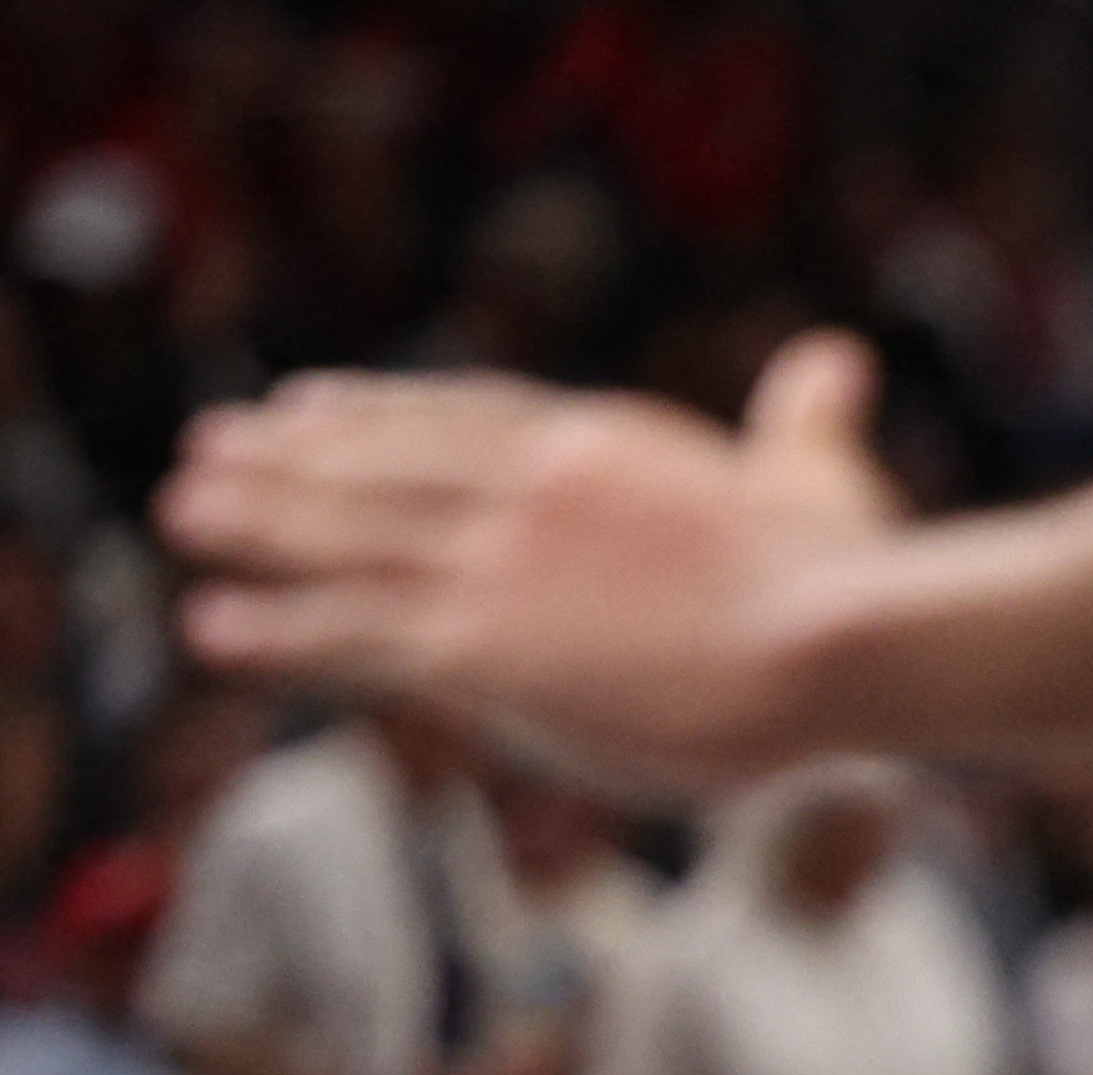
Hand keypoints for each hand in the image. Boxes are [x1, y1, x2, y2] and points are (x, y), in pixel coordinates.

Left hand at [161, 335, 900, 797]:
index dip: (378, 410)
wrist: (839, 637)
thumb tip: (838, 358)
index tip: (314, 403)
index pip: (462, 415)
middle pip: (382, 461)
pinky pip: (353, 630)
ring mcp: (498, 564)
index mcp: (601, 447)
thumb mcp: (824, 476)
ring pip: (345, 535)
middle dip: (289, 456)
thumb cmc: (854, 576)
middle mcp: (527, 488)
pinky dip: (276, 624)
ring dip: (256, 523)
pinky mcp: (485, 645)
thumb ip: (808, 420)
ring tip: (186, 514)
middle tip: (211, 448)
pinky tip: (216, 627)